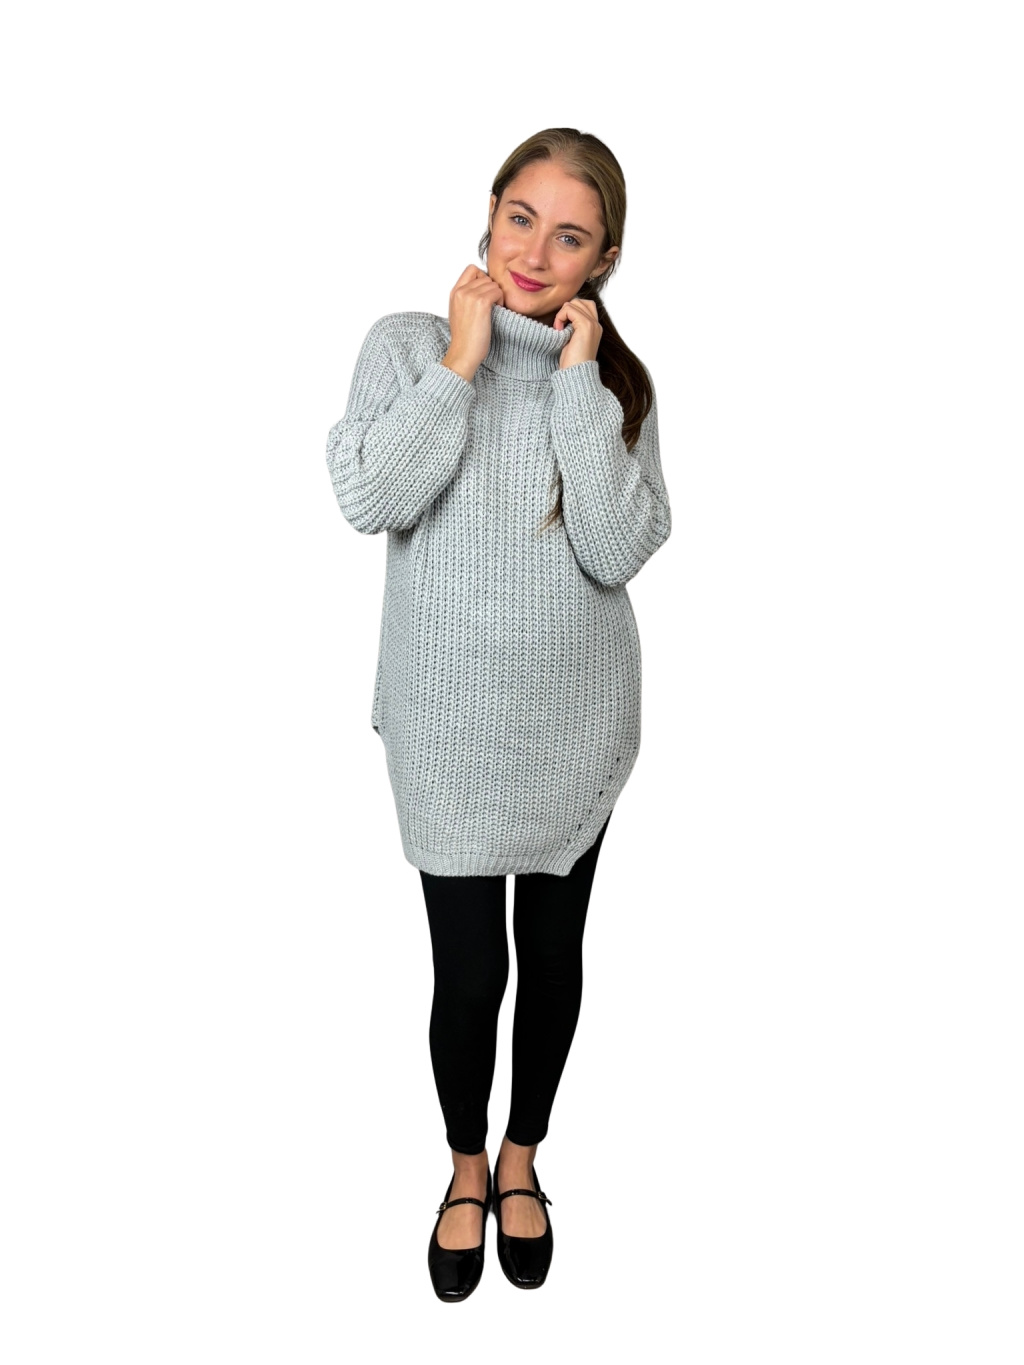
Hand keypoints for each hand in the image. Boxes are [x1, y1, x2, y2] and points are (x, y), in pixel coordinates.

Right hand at [442, 265, 504, 381]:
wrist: (463, 353)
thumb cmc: (465, 338)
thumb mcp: (459, 312)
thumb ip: (466, 297)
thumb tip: (483, 287)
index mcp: (454, 292)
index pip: (472, 269)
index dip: (482, 278)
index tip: (484, 293)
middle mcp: (460, 291)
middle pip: (484, 275)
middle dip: (491, 288)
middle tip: (491, 304)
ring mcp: (470, 295)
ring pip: (493, 283)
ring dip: (497, 295)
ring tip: (493, 310)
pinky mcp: (481, 303)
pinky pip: (498, 291)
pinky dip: (500, 300)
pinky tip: (496, 311)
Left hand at [553, 295, 601, 368]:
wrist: (576, 375)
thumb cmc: (571, 363)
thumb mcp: (571, 341)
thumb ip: (572, 327)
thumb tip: (563, 314)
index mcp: (595, 328)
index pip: (585, 305)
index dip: (571, 311)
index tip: (563, 327)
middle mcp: (596, 324)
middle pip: (580, 301)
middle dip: (566, 310)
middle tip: (560, 327)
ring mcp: (592, 324)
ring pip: (574, 303)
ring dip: (562, 314)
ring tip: (559, 330)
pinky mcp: (586, 325)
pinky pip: (569, 309)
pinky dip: (560, 317)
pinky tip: (559, 330)